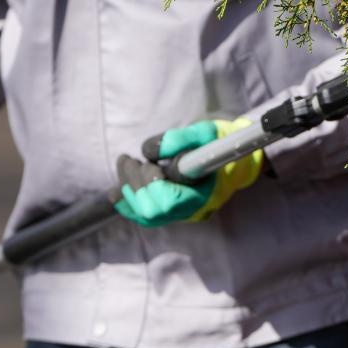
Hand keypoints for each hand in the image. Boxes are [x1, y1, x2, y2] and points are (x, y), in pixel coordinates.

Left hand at [114, 118, 263, 226]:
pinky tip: (117, 189)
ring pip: (142, 213)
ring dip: (126, 187)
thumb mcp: (205, 133)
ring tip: (125, 163)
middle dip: (133, 183)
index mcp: (203, 195)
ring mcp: (178, 214)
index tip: (152, 162)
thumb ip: (178, 139)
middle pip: (150, 210)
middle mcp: (190, 211)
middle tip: (128, 159)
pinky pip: (142, 215)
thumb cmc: (219, 143)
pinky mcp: (168, 210)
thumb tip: (148, 151)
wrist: (229, 154)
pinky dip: (126, 201)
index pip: (167, 202)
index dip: (151, 183)